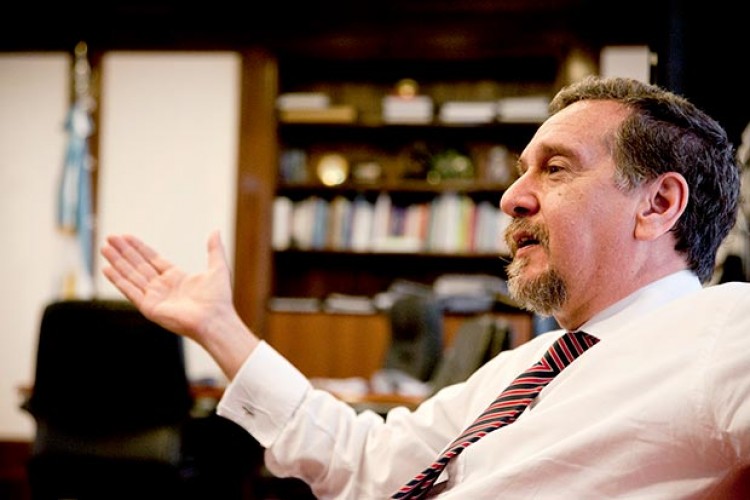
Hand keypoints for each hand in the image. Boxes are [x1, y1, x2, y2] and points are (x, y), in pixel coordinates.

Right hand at [100, 230, 233, 342]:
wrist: (215, 321)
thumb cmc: (219, 299)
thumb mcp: (218, 268)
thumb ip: (214, 249)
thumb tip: (216, 231)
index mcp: (176, 278)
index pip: (152, 259)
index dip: (139, 248)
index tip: (126, 236)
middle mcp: (163, 287)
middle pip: (138, 265)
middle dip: (124, 251)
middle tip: (109, 238)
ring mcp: (155, 297)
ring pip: (131, 275)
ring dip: (117, 262)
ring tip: (104, 248)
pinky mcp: (149, 307)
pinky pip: (130, 291)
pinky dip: (118, 280)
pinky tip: (106, 268)